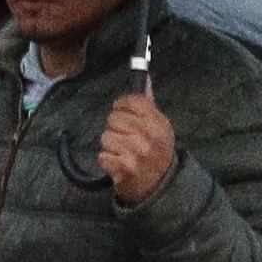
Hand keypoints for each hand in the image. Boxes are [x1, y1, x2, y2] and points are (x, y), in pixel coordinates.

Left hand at [97, 88, 175, 203]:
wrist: (158, 186)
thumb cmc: (154, 152)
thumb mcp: (157, 126)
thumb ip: (147, 102)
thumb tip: (143, 76)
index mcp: (158, 123)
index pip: (133, 100)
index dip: (122, 105)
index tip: (123, 111)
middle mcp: (149, 137)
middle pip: (114, 118)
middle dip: (114, 128)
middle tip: (125, 138)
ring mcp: (137, 153)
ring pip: (105, 137)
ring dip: (109, 146)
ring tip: (122, 152)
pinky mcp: (124, 169)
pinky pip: (102, 156)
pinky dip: (106, 160)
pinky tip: (118, 163)